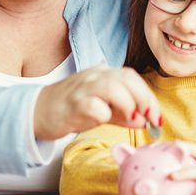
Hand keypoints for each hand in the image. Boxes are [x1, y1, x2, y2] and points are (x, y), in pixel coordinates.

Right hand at [33, 65, 160, 139]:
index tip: (157, 117)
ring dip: (128, 105)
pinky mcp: (73, 104)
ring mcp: (82, 88)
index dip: (148, 96)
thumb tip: (145, 120)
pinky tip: (102, 121)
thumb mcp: (103, 109)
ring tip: (130, 119)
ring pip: (113, 88)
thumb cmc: (73, 108)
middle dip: (144, 99)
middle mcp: (94, 76)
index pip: (132, 77)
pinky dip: (105, 115)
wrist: (39, 111)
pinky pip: (95, 107)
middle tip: (150, 118)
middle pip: (127, 78)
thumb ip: (124, 114)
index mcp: (103, 74)